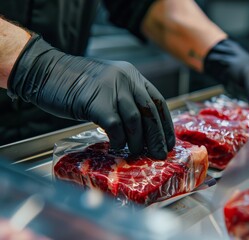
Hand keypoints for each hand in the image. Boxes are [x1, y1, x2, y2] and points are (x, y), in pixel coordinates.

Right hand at [7, 34, 174, 158]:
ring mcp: (111, 89)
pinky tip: (117, 147)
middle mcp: (126, 79)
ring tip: (137, 153)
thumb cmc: (76, 83)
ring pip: (136, 121)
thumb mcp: (109, 85)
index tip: (169, 142)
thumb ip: (126, 100)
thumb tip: (142, 130)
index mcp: (132, 75)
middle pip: (150, 112)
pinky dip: (119, 140)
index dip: (165, 124)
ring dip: (138, 141)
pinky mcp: (96, 102)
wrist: (46, 72)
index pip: (157, 101)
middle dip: (157, 137)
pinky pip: (116, 127)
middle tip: (159, 154)